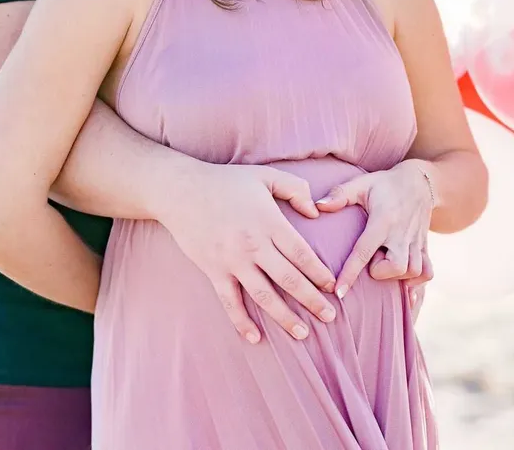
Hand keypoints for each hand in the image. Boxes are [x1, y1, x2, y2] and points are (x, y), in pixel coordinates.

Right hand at [154, 163, 338, 343]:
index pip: (302, 254)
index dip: (319, 273)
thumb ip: (296, 188)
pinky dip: (241, 321)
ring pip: (264, 296)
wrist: (181, 191)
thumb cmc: (225, 182)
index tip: (332, 286)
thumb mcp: (265, 175)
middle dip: (312, 300)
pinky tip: (255, 338)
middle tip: (330, 316)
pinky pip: (230, 302)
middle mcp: (253, 245)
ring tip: (302, 333)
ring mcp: (232, 261)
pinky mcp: (213, 271)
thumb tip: (316, 214)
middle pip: (289, 279)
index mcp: (269, 222)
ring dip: (284, 317)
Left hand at [315, 160, 434, 301]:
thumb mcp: (360, 184)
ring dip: (397, 276)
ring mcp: (416, 242)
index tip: (339, 292)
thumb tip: (317, 207)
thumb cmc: (383, 185)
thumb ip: (339, 195)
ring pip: (413, 272)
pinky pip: (427, 273)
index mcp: (383, 221)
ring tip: (385, 262)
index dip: (350, 273)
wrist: (419, 182)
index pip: (364, 251)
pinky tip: (402, 279)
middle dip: (381, 272)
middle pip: (396, 267)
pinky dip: (416, 281)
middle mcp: (401, 234)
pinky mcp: (424, 247)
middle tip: (373, 259)